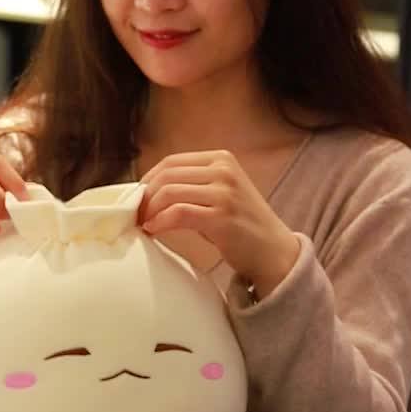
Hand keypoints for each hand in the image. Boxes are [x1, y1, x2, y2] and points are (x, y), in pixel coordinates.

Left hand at [139, 150, 299, 298]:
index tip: (138, 198)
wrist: (274, 252)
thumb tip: (146, 191)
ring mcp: (224, 192)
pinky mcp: (222, 216)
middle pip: (167, 175)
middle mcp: (224, 170)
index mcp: (221, 159)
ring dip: (149, 210)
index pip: (171, 162)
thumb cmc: (240, 225)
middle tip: (135, 214)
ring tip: (144, 223)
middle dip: (145, 196)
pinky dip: (160, 221)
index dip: (148, 179)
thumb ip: (190, 185)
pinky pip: (178, 213)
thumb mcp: (219, 193)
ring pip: (169, 192)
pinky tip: (153, 230)